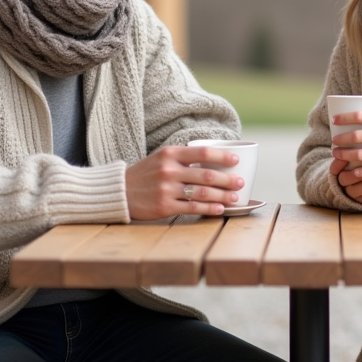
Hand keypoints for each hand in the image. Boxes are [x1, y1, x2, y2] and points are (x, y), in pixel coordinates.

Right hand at [125, 145, 243, 220]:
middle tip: (240, 182)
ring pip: (202, 193)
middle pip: (207, 175)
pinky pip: (193, 208)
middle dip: (228, 179)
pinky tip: (220, 209)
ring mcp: (166, 189)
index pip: (203, 152)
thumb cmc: (146, 174)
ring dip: (222, 195)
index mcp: (170, 154)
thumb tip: (214, 161)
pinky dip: (209, 209)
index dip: (222, 156)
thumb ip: (183, 158)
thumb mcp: (161, 158)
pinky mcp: (164, 206)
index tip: (236, 160)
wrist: (120, 191)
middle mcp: (169, 170)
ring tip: (234, 197)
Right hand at [330, 157, 361, 204]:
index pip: (334, 169)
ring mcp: (354, 192)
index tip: (347, 156)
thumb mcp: (357, 155)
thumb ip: (358, 147)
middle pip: (345, 179)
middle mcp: (344, 183)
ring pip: (357, 191)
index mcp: (338, 171)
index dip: (338, 163)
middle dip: (356, 173)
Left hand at [331, 111, 361, 181]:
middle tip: (334, 142)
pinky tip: (353, 171)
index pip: (361, 116)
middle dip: (341, 140)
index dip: (345, 118)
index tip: (335, 120)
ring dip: (346, 155)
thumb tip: (357, 117)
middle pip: (358, 136)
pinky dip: (361, 171)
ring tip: (338, 155)